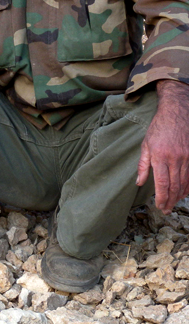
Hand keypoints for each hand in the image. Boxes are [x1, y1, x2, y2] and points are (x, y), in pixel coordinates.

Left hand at [137, 80, 188, 213]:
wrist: (176, 113)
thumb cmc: (158, 129)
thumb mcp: (145, 145)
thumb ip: (143, 165)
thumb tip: (139, 182)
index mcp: (160, 156)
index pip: (162, 183)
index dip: (161, 197)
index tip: (159, 206)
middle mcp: (175, 158)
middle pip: (174, 186)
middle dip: (170, 200)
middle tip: (166, 210)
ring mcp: (186, 157)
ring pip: (184, 182)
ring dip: (179, 196)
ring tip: (173, 204)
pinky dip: (188, 187)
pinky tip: (184, 193)